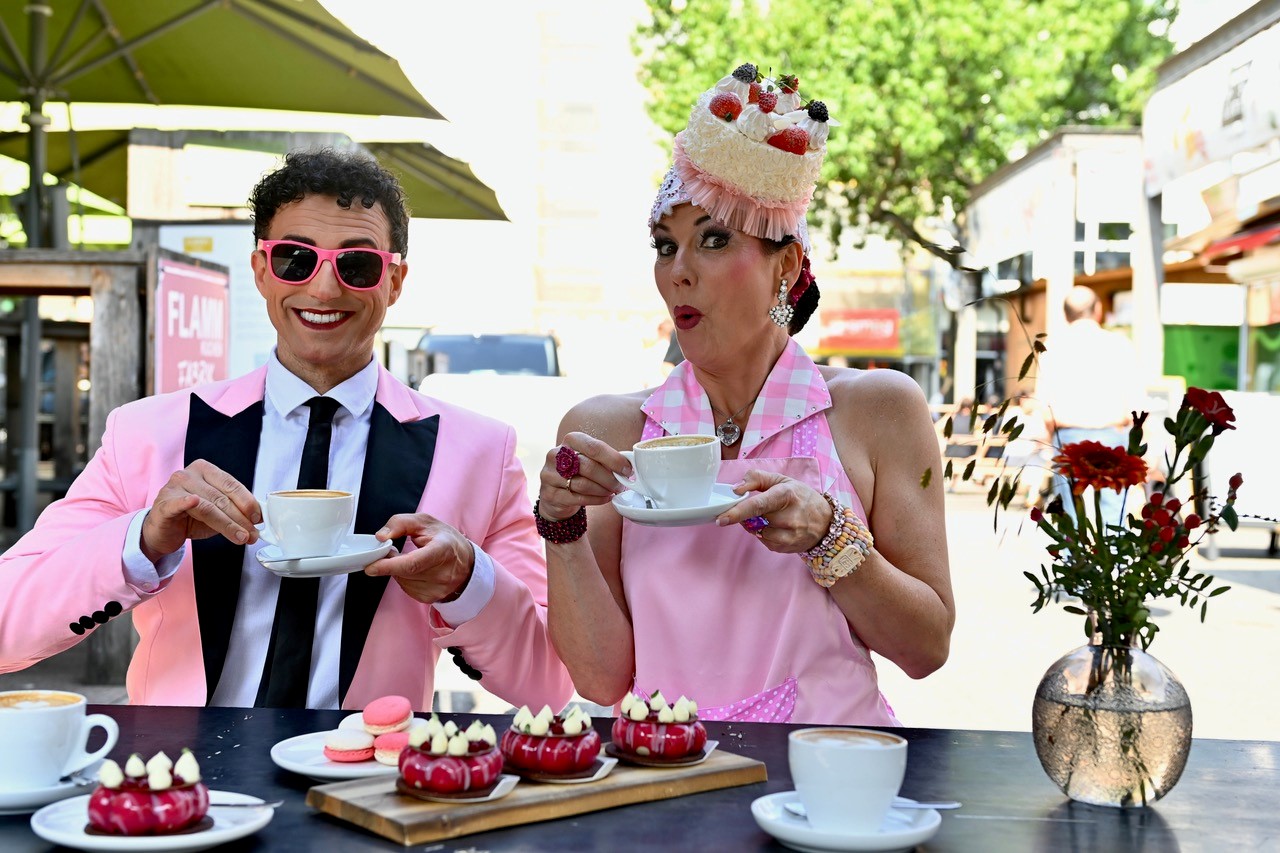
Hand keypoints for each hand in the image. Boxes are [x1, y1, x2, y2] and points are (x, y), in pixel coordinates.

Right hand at [141, 460, 259, 561]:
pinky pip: (176, 503)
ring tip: (241, 536)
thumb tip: (258, 518)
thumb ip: (234, 510)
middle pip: (220, 497)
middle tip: (252, 533)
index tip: (258, 517)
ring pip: (207, 507)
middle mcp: (189, 475)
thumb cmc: (190, 518)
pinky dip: (185, 502)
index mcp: (205, 470)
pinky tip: (192, 502)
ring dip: (227, 524)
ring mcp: (174, 488)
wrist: (163, 531)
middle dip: (240, 518)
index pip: (231, 484)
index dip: (247, 501)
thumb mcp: (217, 511)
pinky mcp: (163, 504)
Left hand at [366, 513, 475, 603]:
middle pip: (403, 572)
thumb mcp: (425, 522)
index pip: (413, 563)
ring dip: (398, 570)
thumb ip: (400, 523)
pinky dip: (404, 578)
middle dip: (390, 562)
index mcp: (443, 550)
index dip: (389, 566)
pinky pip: (406, 588)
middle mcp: (442, 573)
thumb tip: (380, 537)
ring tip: (410, 559)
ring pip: (402, 581)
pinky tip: (415, 571)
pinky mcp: (431, 598)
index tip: (371, 567)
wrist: (467, 563)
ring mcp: (437, 589)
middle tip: (392, 551)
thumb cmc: (446, 540)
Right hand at [536, 432, 629, 521]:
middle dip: (609, 478)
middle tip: (620, 485)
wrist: (556, 494)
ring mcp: (550, 475)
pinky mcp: (550, 494)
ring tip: (611, 492)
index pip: (594, 447)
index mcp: (570, 441)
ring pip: (584, 484)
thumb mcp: (590, 459)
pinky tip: (604, 498)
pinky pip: (578, 498)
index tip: (627, 470)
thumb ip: (606, 459)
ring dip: (603, 490)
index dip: (613, 459)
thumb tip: (628, 466)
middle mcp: (556, 455)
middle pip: (589, 467)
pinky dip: (596, 500)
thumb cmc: (578, 472)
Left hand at [714, 469, 832, 553]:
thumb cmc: (801, 497)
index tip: (722, 519)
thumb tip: (736, 489)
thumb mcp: (782, 481)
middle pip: (755, 519)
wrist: (827, 522)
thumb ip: (757, 479)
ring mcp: (790, 535)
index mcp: (786, 495)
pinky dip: (765, 534)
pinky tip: (777, 528)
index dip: (738, 512)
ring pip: (758, 532)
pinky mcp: (788, 547)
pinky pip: (765, 542)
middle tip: (758, 508)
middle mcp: (790, 516)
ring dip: (757, 525)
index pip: (758, 504)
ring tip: (771, 517)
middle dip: (748, 515)